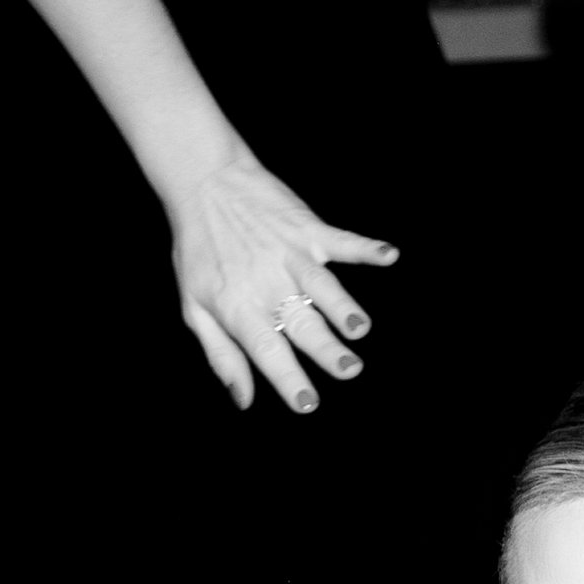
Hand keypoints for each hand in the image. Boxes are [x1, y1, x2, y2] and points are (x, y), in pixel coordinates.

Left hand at [166, 152, 396, 411]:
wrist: (202, 180)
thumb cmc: (198, 248)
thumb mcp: (194, 306)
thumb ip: (221, 355)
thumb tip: (243, 400)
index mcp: (238, 307)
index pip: (267, 350)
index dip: (288, 378)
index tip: (308, 403)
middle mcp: (266, 283)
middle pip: (301, 323)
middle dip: (326, 349)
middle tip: (349, 370)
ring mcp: (288, 254)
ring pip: (320, 286)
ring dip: (343, 306)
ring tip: (361, 328)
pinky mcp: (305, 227)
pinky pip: (339, 240)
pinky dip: (364, 247)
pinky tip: (388, 255)